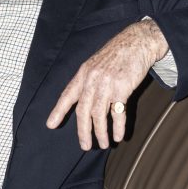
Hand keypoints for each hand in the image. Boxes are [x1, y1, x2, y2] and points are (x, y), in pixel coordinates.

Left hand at [46, 19, 167, 149]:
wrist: (136, 42)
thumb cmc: (117, 54)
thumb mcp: (96, 63)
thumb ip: (88, 80)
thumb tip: (82, 100)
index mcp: (83, 73)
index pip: (67, 95)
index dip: (58, 111)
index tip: (50, 124)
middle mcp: (92, 79)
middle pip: (83, 111)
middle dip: (83, 131)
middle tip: (85, 146)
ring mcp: (107, 84)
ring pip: (99, 115)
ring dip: (100, 132)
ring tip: (104, 143)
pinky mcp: (122, 88)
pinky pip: (118, 113)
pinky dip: (117, 127)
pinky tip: (118, 136)